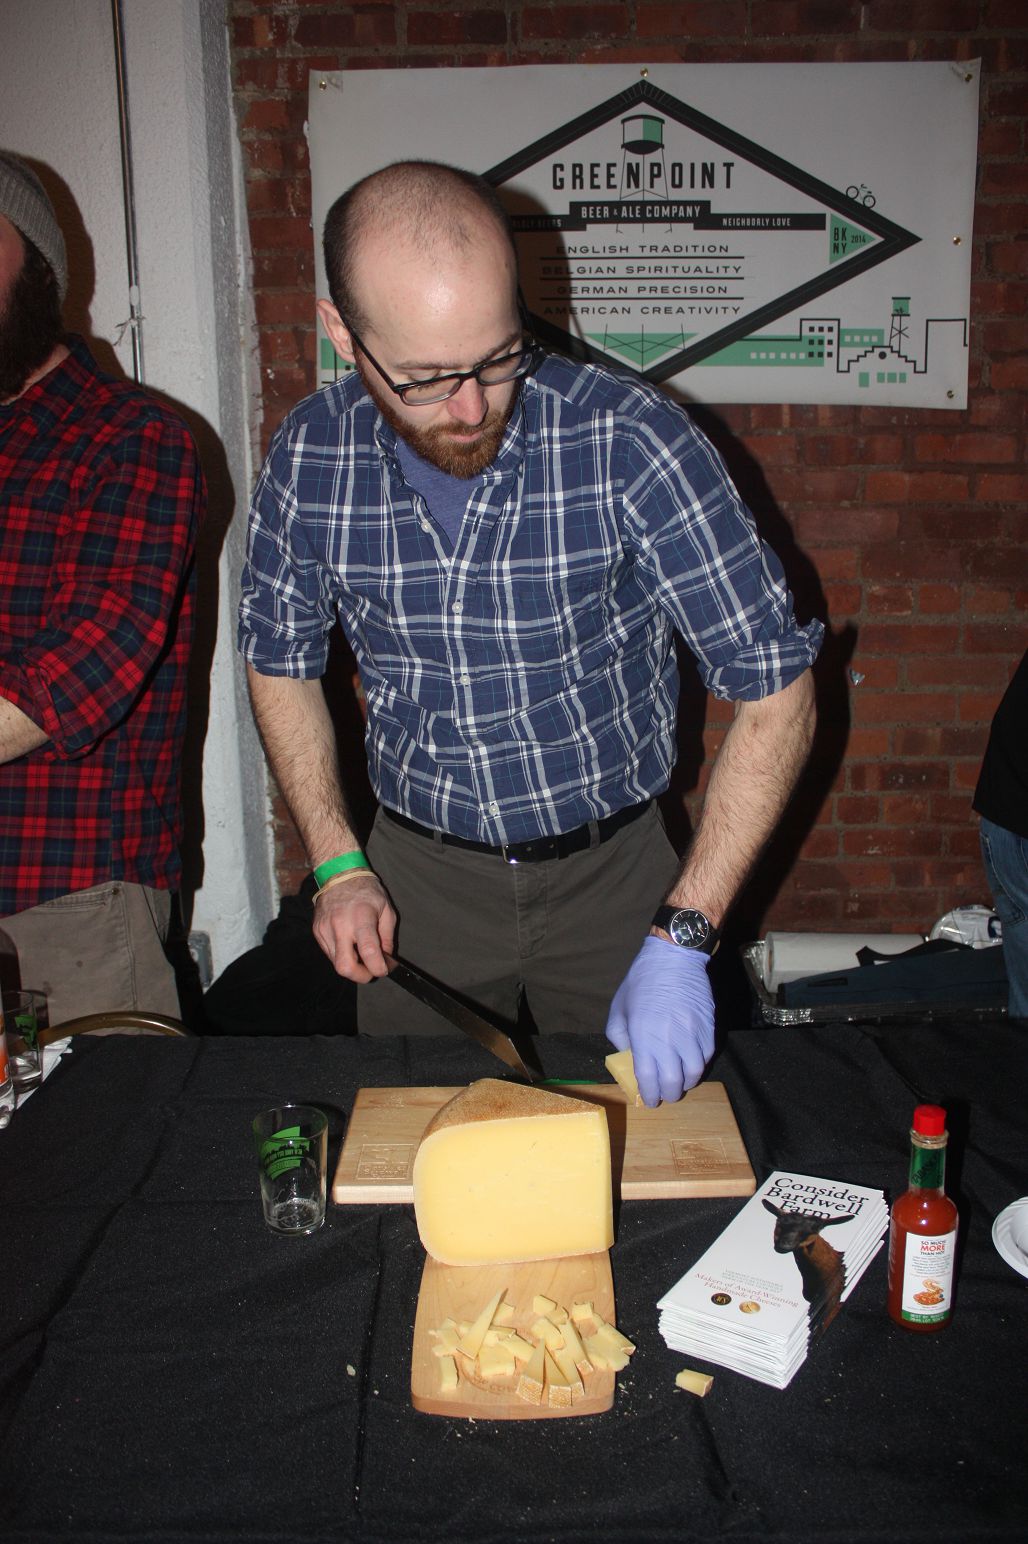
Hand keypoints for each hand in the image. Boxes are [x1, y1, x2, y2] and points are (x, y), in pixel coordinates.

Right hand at [311, 873, 395, 982]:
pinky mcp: (317, 932)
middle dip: (360, 976)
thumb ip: (387, 937)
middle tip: (370, 971)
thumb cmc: (366, 891)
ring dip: (351, 966)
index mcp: (361, 918)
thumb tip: (386, 959)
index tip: (384, 969)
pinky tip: (349, 945)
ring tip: (361, 954)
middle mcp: (340, 926)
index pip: (368, 952)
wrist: (339, 875)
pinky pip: (330, 954)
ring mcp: (325, 930)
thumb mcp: (386, 910)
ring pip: (336, 964)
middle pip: (345, 967)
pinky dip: (342, 955)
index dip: (378, 968)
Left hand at [605, 937, 714, 1106]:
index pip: (649, 1079)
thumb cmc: (641, 982)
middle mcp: (670, 1039)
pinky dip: (698, 1065)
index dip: (650, 1095)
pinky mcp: (708, 1028)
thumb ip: (620, 1038)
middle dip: (669, 1094)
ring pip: (694, 1072)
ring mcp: (692, 1034)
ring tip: (679, 1082)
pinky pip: (706, 1056)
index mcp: (644, 1036)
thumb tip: (629, 1059)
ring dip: (686, 1083)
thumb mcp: (619, 1009)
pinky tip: (690, 1063)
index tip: (649, 1099)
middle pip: (674, 1082)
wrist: (673, 959)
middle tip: (665, 1095)